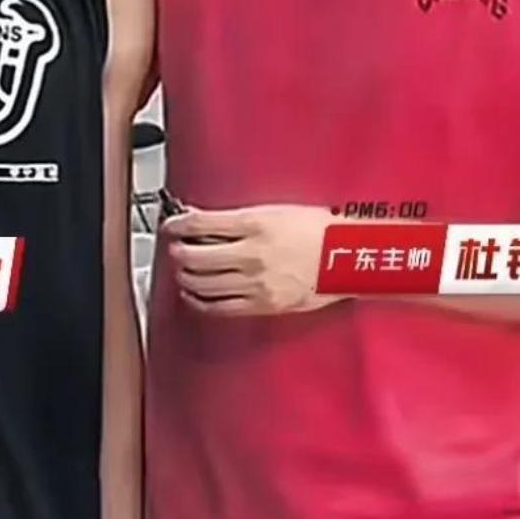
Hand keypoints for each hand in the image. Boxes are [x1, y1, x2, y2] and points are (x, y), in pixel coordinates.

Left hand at [162, 203, 339, 315]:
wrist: (349, 256)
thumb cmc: (319, 230)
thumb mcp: (275, 211)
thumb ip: (238, 219)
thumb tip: (205, 222)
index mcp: (254, 224)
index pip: (199, 224)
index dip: (177, 225)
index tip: (171, 225)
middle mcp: (251, 254)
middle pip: (194, 256)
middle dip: (177, 252)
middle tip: (174, 248)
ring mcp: (256, 283)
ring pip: (201, 283)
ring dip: (184, 276)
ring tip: (183, 269)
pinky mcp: (262, 305)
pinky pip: (219, 307)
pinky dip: (199, 300)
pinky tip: (195, 294)